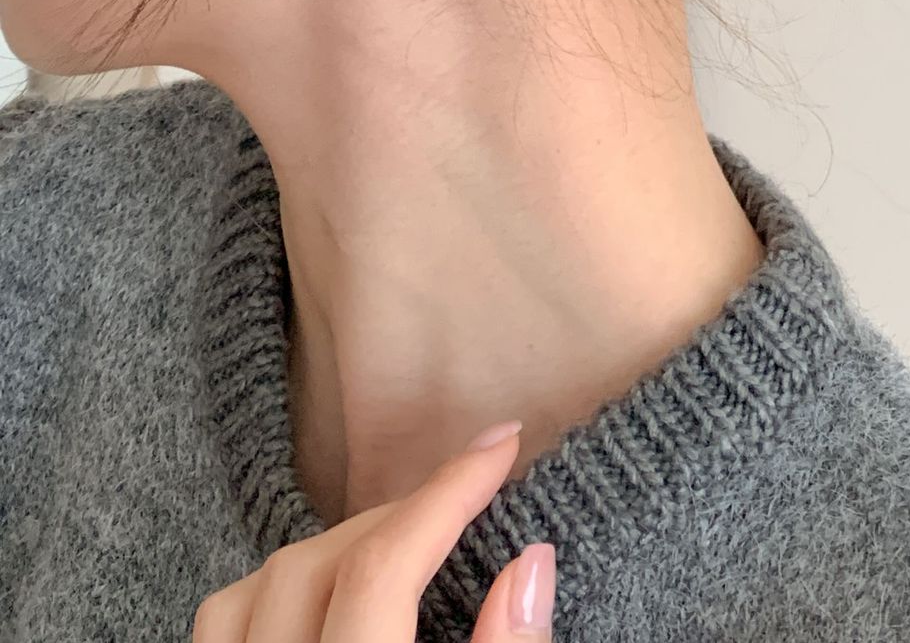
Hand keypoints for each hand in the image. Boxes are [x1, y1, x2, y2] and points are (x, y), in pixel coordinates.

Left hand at [192, 422, 554, 640]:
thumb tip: (532, 561)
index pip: (382, 571)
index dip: (446, 495)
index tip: (501, 444)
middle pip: (316, 566)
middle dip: (397, 516)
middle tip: (465, 495)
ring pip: (250, 588)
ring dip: (327, 546)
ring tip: (396, 537)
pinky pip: (219, 624)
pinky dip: (268, 588)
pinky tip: (322, 588)